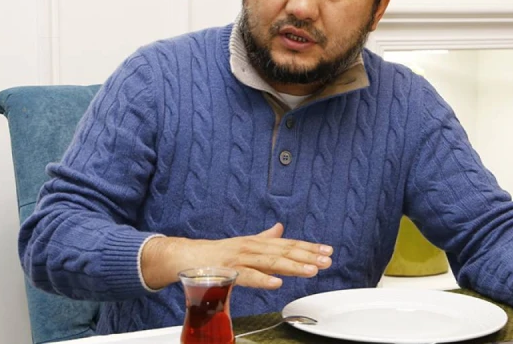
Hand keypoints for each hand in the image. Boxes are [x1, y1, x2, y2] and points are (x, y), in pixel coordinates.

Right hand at [140, 223, 332, 289]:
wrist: (184, 257)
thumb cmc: (215, 254)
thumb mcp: (243, 244)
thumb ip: (263, 238)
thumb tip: (280, 228)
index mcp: (256, 243)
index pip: (287, 244)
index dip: (308, 247)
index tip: (328, 251)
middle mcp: (250, 247)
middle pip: (283, 251)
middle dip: (307, 256)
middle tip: (327, 260)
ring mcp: (239, 258)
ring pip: (270, 261)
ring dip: (292, 265)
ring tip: (311, 270)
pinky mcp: (227, 270)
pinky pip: (247, 276)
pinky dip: (262, 279)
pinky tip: (277, 283)